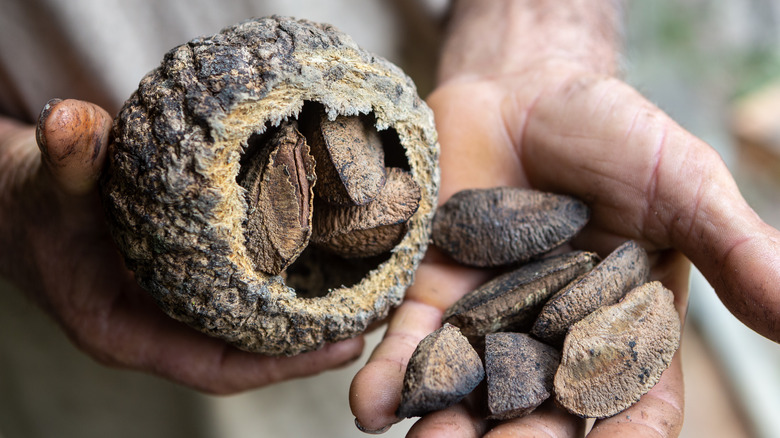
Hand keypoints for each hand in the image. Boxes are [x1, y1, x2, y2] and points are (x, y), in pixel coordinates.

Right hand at [0, 99, 362, 393]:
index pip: (217, 368)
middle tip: (378, 316)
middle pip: (250, 351)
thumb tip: (74, 124)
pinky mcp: (192, 278)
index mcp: (128, 332)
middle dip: (313, 341)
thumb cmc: (32, 204)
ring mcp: (179, 305)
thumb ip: (65, 162)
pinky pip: (248, 291)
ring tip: (372, 293)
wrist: (22, 202)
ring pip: (254, 323)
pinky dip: (290, 283)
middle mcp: (161, 328)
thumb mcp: (45, 184)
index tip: (340, 347)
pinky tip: (332, 261)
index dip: (280, 365)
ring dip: (311, 314)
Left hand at [350, 56, 779, 435]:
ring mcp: (487, 319)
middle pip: (541, 412)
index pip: (631, 402)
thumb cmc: (613, 133)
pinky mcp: (430, 292)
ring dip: (446, 428)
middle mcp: (552, 336)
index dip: (626, 437)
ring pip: (470, 392)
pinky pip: (410, 342)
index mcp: (623, 324)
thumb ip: (733, 251)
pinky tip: (372, 408)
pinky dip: (391, 376)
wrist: (524, 87)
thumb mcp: (683, 186)